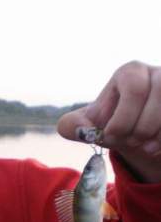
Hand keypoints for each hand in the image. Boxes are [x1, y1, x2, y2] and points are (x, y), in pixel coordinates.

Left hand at [57, 61, 160, 181]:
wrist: (141, 137)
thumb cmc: (116, 125)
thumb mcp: (93, 126)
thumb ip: (75, 126)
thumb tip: (69, 127)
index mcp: (131, 72)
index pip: (133, 87)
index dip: (122, 119)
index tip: (111, 136)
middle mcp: (158, 73)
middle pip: (158, 95)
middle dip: (139, 128)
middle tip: (129, 142)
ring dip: (155, 137)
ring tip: (144, 147)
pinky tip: (157, 148)